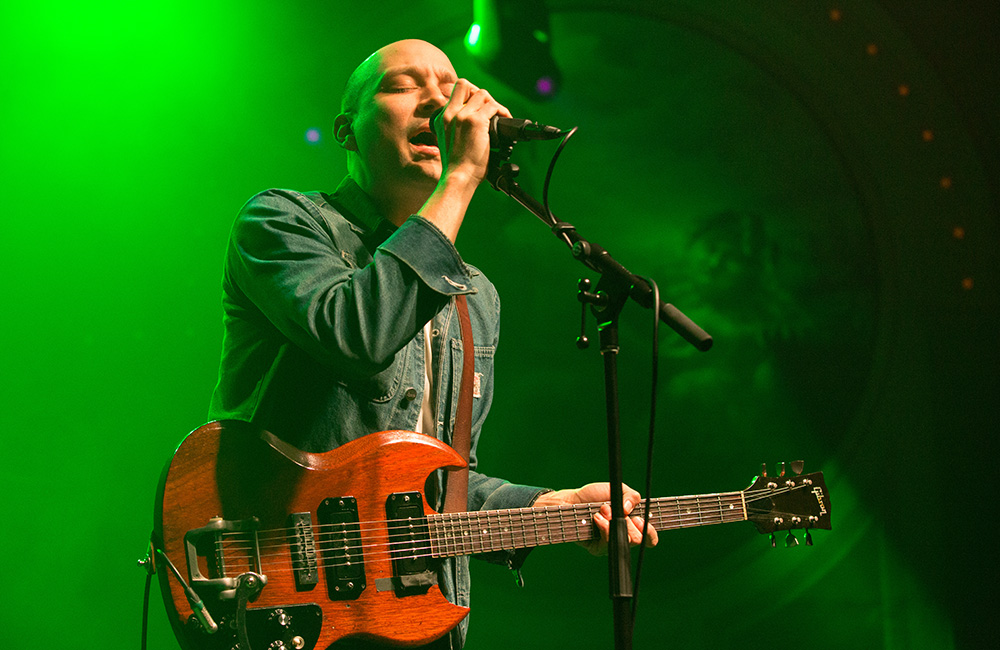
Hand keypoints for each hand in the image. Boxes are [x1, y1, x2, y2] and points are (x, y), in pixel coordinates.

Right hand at [432, 79, 511, 185]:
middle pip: (465, 85)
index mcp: (441, 119)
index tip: (478, 107)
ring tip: (498, 116)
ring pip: (482, 94)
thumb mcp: (449, 143)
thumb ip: (455, 129)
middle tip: (488, 109)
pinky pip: (493, 106)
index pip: (454, 93)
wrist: (458, 177)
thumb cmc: (457, 166)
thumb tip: (473, 125)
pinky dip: (502, 111)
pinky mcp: (476, 122)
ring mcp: (462, 116)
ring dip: (493, 103)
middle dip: (479, 93)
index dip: (468, 95)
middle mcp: (449, 114)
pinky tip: (505, 120)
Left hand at [533, 482, 658, 555]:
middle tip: (619, 512)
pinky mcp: (598, 548)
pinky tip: (597, 518)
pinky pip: (608, 544)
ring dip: (615, 523)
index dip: (650, 532)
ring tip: (603, 510)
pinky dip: (604, 528)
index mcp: (633, 524)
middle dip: (628, 523)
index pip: (650, 537)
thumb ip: (631, 497)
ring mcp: (611, 544)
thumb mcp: (617, 490)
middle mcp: (624, 536)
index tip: (639, 519)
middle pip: (638, 540)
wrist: (573, 500)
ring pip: (624, 542)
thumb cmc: (594, 496)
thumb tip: (629, 510)